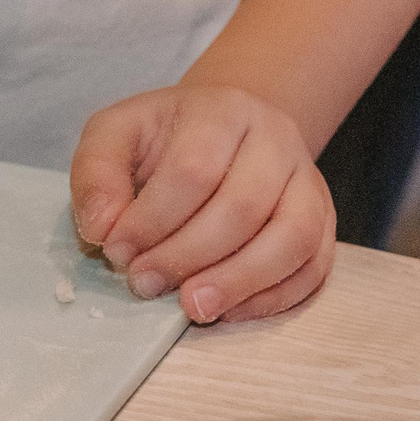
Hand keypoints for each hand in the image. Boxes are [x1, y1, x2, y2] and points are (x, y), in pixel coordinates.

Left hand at [69, 85, 334, 323]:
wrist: (224, 132)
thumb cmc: (166, 139)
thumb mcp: (116, 135)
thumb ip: (97, 174)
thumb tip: (101, 228)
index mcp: (223, 110)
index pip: (193, 169)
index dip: (152, 219)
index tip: (117, 250)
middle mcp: (276, 139)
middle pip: (244, 206)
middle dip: (188, 256)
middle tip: (145, 284)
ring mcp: (307, 181)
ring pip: (291, 238)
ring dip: (239, 282)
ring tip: (193, 309)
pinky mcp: (322, 222)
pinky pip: (314, 266)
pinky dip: (274, 298)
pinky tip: (229, 310)